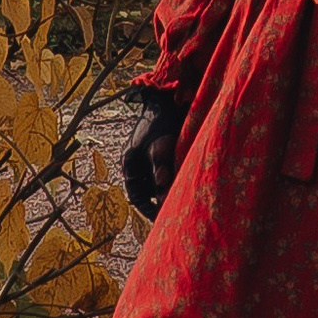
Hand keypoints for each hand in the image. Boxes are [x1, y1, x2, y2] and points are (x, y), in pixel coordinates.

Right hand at [121, 97, 181, 222]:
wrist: (169, 99)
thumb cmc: (161, 123)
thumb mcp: (160, 150)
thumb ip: (161, 175)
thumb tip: (164, 201)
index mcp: (129, 164)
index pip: (137, 198)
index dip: (151, 210)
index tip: (165, 218)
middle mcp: (137, 163)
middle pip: (149, 191)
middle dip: (162, 200)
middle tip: (177, 211)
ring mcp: (148, 158)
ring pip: (159, 183)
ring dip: (170, 189)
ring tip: (185, 197)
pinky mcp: (160, 152)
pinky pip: (166, 172)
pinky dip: (175, 178)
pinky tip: (187, 181)